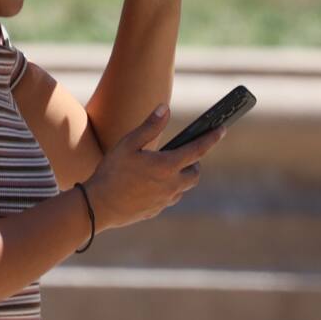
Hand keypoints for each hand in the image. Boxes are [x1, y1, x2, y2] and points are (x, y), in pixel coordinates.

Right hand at [82, 104, 224, 232]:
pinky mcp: (156, 211)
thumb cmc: (112, 172)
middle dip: (194, 163)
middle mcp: (171, 185)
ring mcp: (165, 201)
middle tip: (183, 154)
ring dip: (180, 177)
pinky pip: (169, 198)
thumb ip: (150, 126)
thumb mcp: (128, 143)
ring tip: (163, 168)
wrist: (98, 206)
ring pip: (183, 188)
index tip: (222, 130)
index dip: (211, 138)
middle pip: (195, 173)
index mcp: (167, 166)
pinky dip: (167, 189)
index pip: (198, 150)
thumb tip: (165, 108)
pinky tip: (150, 184)